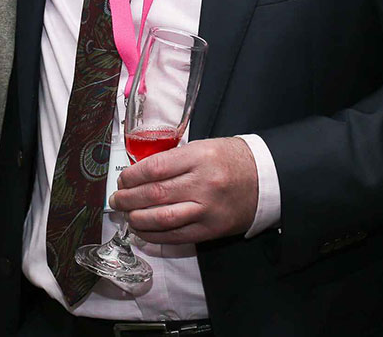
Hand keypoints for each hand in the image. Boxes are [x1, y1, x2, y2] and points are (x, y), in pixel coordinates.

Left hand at [110, 137, 257, 243]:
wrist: (266, 179)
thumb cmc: (232, 159)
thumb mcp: (204, 147)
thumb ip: (175, 159)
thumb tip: (140, 173)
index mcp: (200, 157)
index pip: (155, 168)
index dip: (132, 176)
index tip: (122, 179)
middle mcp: (203, 183)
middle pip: (154, 194)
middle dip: (128, 199)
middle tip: (116, 199)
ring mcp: (207, 209)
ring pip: (162, 218)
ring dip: (137, 218)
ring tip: (126, 215)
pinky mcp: (210, 229)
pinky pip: (176, 235)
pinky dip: (154, 234)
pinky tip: (142, 230)